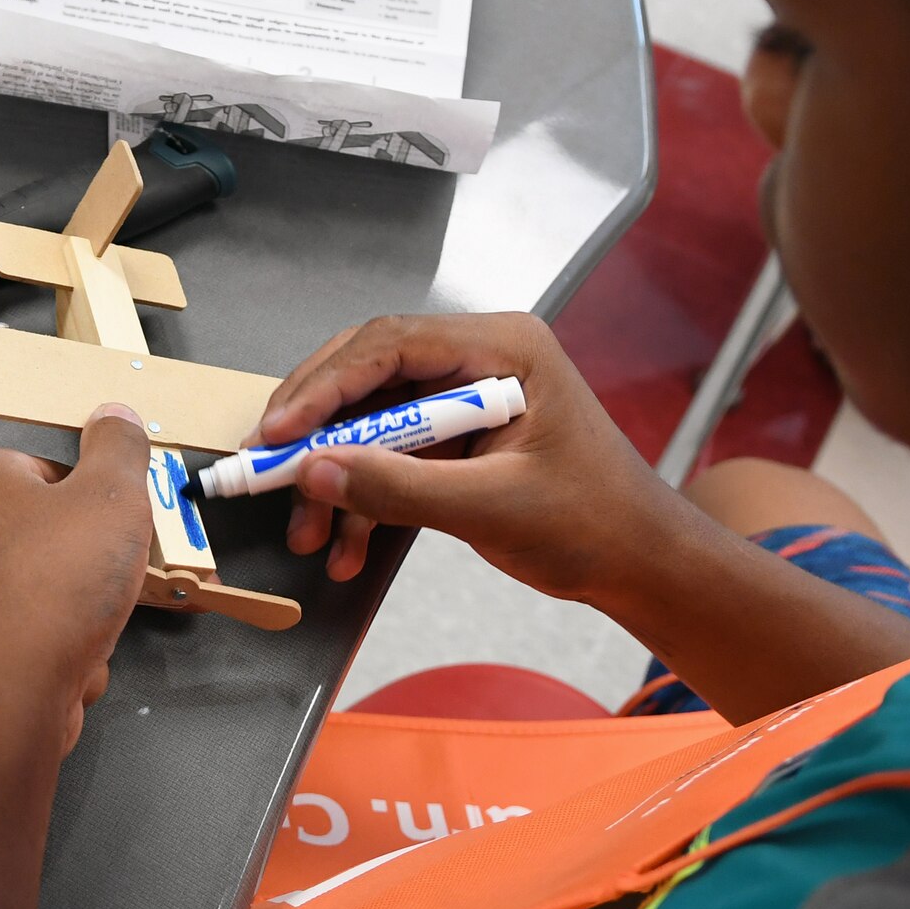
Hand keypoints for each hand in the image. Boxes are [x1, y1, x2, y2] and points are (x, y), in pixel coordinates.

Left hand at [0, 404, 151, 761]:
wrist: (0, 706)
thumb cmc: (51, 593)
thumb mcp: (113, 498)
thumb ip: (120, 449)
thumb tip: (116, 416)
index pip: (51, 470)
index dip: (97, 501)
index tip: (120, 527)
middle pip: (48, 534)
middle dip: (91, 566)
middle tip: (113, 582)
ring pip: (44, 592)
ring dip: (81, 614)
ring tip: (88, 630)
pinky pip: (26, 637)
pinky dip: (55, 652)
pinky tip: (66, 667)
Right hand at [258, 313, 682, 600]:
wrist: (642, 564)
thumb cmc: (595, 522)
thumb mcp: (490, 506)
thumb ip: (397, 487)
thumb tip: (313, 471)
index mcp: (502, 348)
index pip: (390, 345)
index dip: (325, 386)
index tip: (279, 432)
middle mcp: (478, 361)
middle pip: (369, 377)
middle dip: (317, 433)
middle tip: (267, 471)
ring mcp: (465, 400)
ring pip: (372, 424)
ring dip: (335, 479)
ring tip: (309, 535)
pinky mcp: (458, 441)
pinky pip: (392, 458)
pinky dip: (365, 501)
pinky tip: (347, 548)